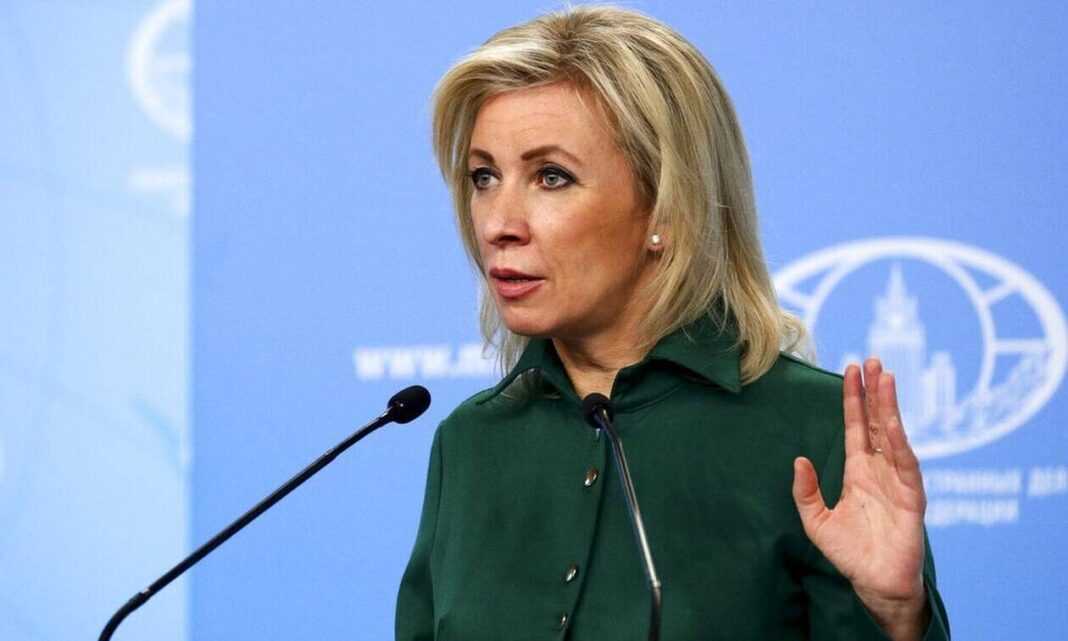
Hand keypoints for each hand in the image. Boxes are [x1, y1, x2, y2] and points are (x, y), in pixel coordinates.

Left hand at [792, 359, 928, 639]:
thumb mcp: (816, 521)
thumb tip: (799, 460)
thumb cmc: (850, 554)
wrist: (875, 583)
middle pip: (876, 422)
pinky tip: (891, 420)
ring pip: (893, 434)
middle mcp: (879, 470)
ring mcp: (897, 480)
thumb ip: (805, 492)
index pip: (856, 427)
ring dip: (888, 406)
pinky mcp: (911, 496)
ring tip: (884, 376)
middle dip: (874, 392)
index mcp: (859, 472)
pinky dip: (899, 440)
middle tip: (871, 360)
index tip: (850, 371)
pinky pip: (905, 463)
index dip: (853, 400)